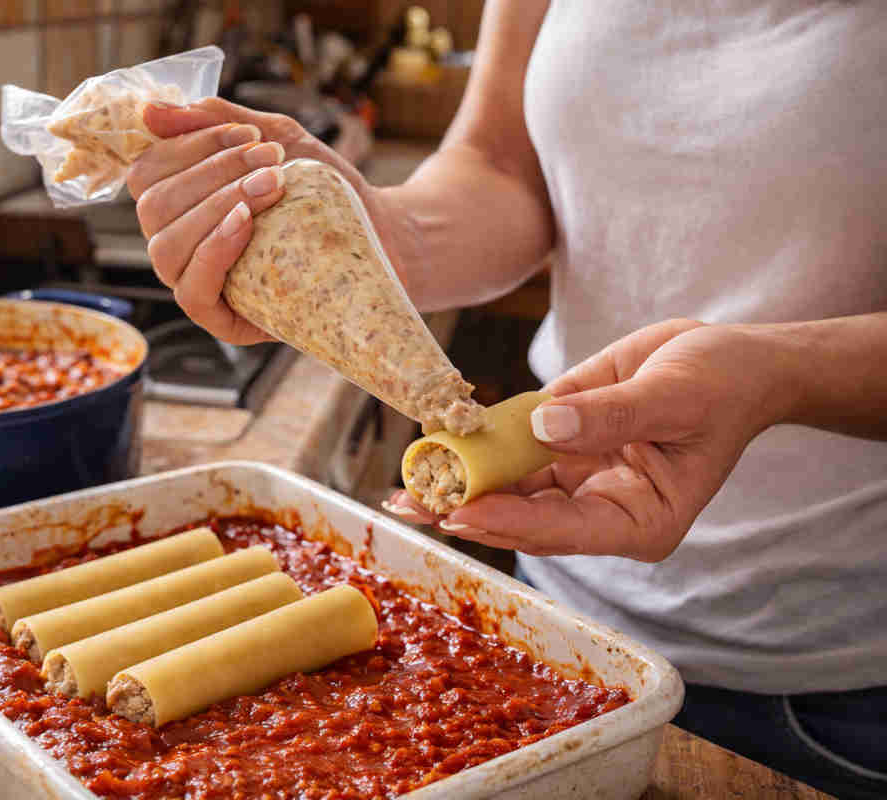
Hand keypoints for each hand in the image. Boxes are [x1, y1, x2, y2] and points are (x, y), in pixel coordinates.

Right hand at [128, 98, 408, 343]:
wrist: (378, 232)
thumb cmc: (321, 189)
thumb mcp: (273, 139)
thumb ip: (215, 121)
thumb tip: (150, 113)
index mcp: (180, 204)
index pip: (148, 174)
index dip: (188, 147)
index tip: (248, 133)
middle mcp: (179, 245)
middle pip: (153, 208)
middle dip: (212, 174)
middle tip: (270, 161)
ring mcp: (197, 284)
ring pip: (166, 247)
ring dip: (217, 206)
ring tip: (271, 185)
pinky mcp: (224, 320)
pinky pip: (192, 291)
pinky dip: (214, 250)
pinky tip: (246, 222)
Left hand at [384, 319, 790, 560]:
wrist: (733, 360)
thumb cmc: (721, 384)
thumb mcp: (675, 394)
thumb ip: (612, 413)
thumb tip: (544, 425)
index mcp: (643, 520)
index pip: (566, 529)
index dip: (511, 520)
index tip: (461, 509)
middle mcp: (605, 510)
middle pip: (526, 520)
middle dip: (466, 511)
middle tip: (410, 504)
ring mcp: (582, 482)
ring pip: (511, 492)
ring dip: (458, 487)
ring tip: (403, 488)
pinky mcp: (564, 449)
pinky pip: (514, 454)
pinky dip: (476, 452)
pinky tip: (433, 451)